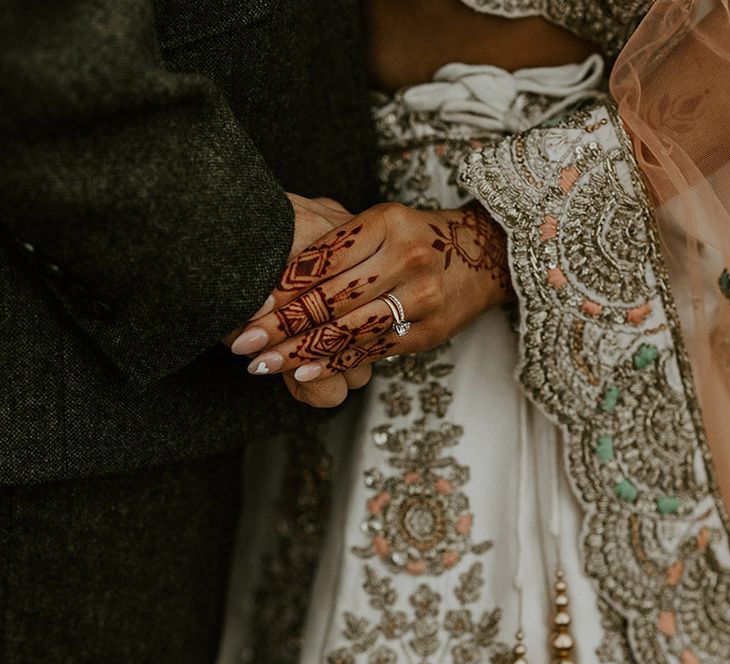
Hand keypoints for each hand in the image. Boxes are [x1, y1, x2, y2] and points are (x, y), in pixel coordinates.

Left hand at [229, 201, 511, 381]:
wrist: (486, 254)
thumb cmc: (416, 237)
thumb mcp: (378, 224)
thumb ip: (335, 246)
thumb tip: (273, 280)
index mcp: (385, 222)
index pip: (321, 261)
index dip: (279, 288)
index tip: (245, 308)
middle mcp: (406, 258)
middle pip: (330, 299)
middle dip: (280, 325)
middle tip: (244, 344)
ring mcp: (421, 298)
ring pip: (348, 330)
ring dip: (300, 352)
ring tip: (263, 364)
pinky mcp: (428, 331)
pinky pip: (371, 350)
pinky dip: (334, 363)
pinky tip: (303, 373)